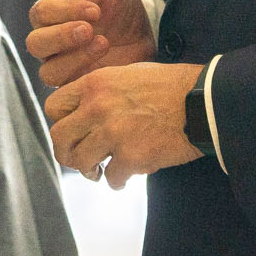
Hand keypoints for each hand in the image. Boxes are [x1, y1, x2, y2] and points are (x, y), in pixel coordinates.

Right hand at [26, 0, 154, 88]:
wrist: (143, 34)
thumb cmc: (118, 4)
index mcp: (51, 14)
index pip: (41, 13)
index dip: (65, 11)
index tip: (96, 9)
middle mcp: (50, 42)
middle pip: (35, 44)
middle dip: (61, 37)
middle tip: (90, 29)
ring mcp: (61, 67)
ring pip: (48, 72)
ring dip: (73, 59)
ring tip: (103, 44)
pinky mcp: (76, 88)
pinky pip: (67, 93)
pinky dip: (84, 80)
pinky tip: (108, 65)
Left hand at [44, 61, 205, 188]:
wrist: (200, 101)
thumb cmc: (170, 86)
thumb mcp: (128, 74)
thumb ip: (102, 91)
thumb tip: (86, 109)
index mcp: (95, 84)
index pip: (54, 106)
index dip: (61, 121)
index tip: (72, 130)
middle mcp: (98, 107)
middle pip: (59, 137)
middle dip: (66, 152)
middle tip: (78, 158)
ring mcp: (113, 133)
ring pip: (81, 161)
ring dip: (89, 170)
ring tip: (100, 171)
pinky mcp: (131, 157)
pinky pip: (111, 178)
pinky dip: (117, 181)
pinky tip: (125, 178)